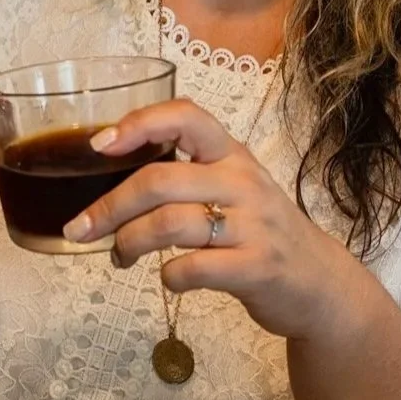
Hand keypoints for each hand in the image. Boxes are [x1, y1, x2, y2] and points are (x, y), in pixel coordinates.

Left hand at [61, 98, 374, 340]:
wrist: (320, 283)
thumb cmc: (261, 230)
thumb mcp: (234, 187)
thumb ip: (187, 174)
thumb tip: (111, 175)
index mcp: (232, 154)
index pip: (186, 116)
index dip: (139, 123)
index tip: (100, 145)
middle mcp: (243, 182)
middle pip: (159, 180)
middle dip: (108, 206)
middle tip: (80, 228)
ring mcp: (252, 225)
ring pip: (168, 224)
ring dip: (128, 242)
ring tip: (119, 255)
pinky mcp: (255, 268)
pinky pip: (191, 269)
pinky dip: (167, 277)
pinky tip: (168, 278)